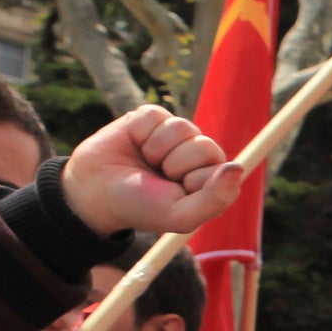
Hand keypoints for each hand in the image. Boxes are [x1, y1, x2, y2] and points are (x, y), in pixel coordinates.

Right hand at [60, 106, 241, 239]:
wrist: (93, 192)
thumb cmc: (140, 207)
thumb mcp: (180, 215)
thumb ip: (215, 198)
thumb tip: (237, 167)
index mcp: (210, 178)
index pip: (222, 169)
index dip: (194, 182)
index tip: (174, 193)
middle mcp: (196, 153)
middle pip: (204, 145)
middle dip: (176, 164)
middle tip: (158, 176)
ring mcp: (174, 134)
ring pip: (181, 127)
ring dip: (157, 149)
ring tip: (145, 161)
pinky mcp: (150, 117)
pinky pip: (156, 114)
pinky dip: (140, 132)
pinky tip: (133, 144)